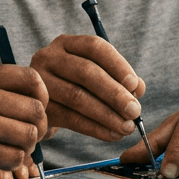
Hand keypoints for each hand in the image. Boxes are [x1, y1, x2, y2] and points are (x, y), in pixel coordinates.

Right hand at [0, 65, 47, 178]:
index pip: (30, 78)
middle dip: (38, 126)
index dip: (41, 96)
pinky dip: (12, 164)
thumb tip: (24, 98)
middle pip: (35, 109)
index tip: (35, 109)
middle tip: (27, 137)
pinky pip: (13, 159)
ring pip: (28, 136)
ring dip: (26, 148)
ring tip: (11, 150)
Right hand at [30, 34, 145, 140]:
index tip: (135, 85)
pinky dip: (94, 128)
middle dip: (114, 93)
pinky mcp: (40, 107)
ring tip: (126, 127)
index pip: (94, 46)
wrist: (42, 108)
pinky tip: (111, 134)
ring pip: (77, 97)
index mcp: (66, 43)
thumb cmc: (75, 86)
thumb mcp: (94, 76)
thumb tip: (138, 88)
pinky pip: (70, 118)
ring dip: (107, 114)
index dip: (117, 64)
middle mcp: (48, 57)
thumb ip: (118, 78)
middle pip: (86, 72)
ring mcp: (40, 82)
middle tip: (135, 111)